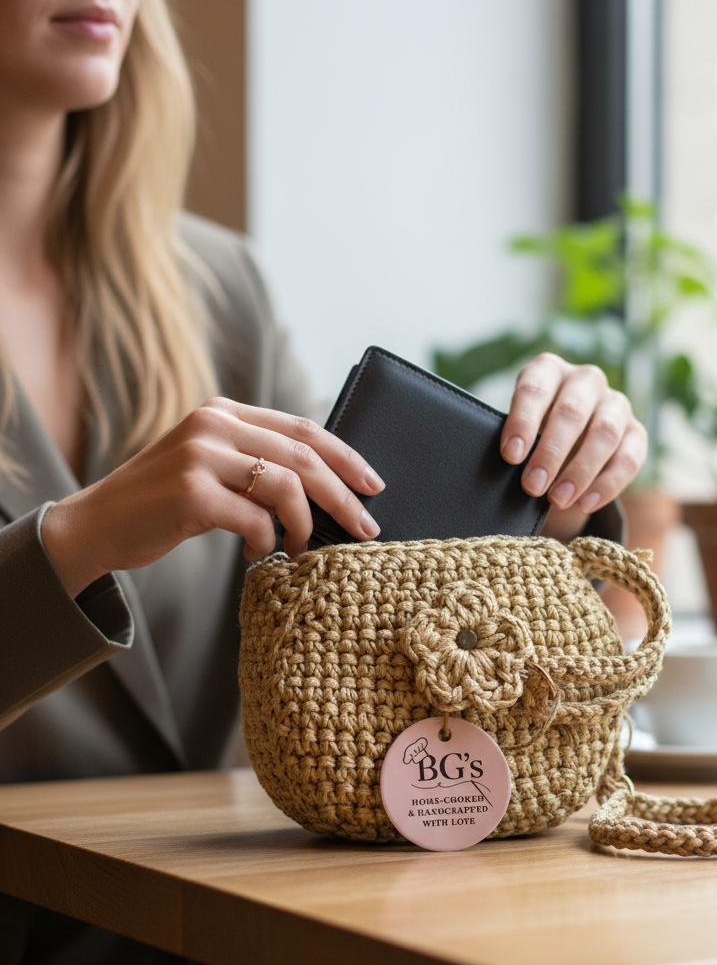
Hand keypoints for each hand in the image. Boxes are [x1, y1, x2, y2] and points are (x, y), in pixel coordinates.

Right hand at [41, 398, 384, 596]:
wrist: (95, 525)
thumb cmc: (161, 503)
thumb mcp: (209, 465)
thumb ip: (254, 461)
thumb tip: (323, 487)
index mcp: (223, 411)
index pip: (303, 428)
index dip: (345, 456)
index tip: (373, 485)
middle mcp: (214, 424)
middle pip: (304, 456)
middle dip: (342, 495)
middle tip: (365, 527)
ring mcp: (200, 456)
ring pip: (286, 487)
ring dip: (304, 525)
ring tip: (300, 546)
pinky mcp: (191, 493)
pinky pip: (256, 519)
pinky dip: (266, 541)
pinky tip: (257, 552)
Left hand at [500, 353, 646, 512]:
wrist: (567, 442)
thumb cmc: (532, 434)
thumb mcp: (519, 430)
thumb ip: (516, 444)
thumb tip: (506, 471)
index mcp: (548, 370)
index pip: (535, 388)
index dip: (523, 422)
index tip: (511, 456)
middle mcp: (585, 380)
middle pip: (572, 411)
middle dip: (551, 452)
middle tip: (532, 486)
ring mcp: (615, 403)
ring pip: (605, 432)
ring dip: (581, 470)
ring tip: (558, 500)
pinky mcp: (636, 432)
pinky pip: (629, 457)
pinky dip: (608, 484)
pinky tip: (585, 504)